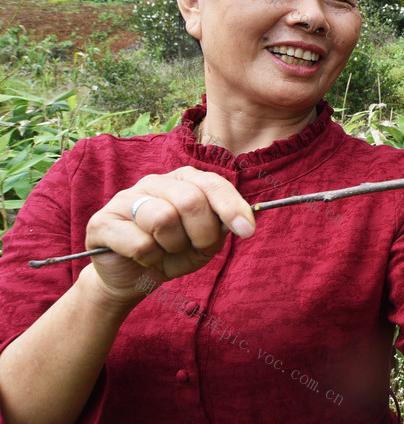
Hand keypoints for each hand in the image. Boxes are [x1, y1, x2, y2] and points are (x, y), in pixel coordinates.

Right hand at [84, 166, 255, 303]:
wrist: (132, 278)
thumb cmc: (173, 254)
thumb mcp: (204, 243)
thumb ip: (221, 227)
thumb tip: (241, 220)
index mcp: (184, 180)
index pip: (213, 184)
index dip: (232, 207)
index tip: (247, 231)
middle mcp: (155, 182)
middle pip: (190, 200)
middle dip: (202, 233)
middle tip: (197, 247)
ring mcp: (125, 198)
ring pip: (163, 219)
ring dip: (172, 246)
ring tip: (165, 251)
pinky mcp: (102, 222)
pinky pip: (139, 243)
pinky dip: (149, 258)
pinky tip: (142, 258)